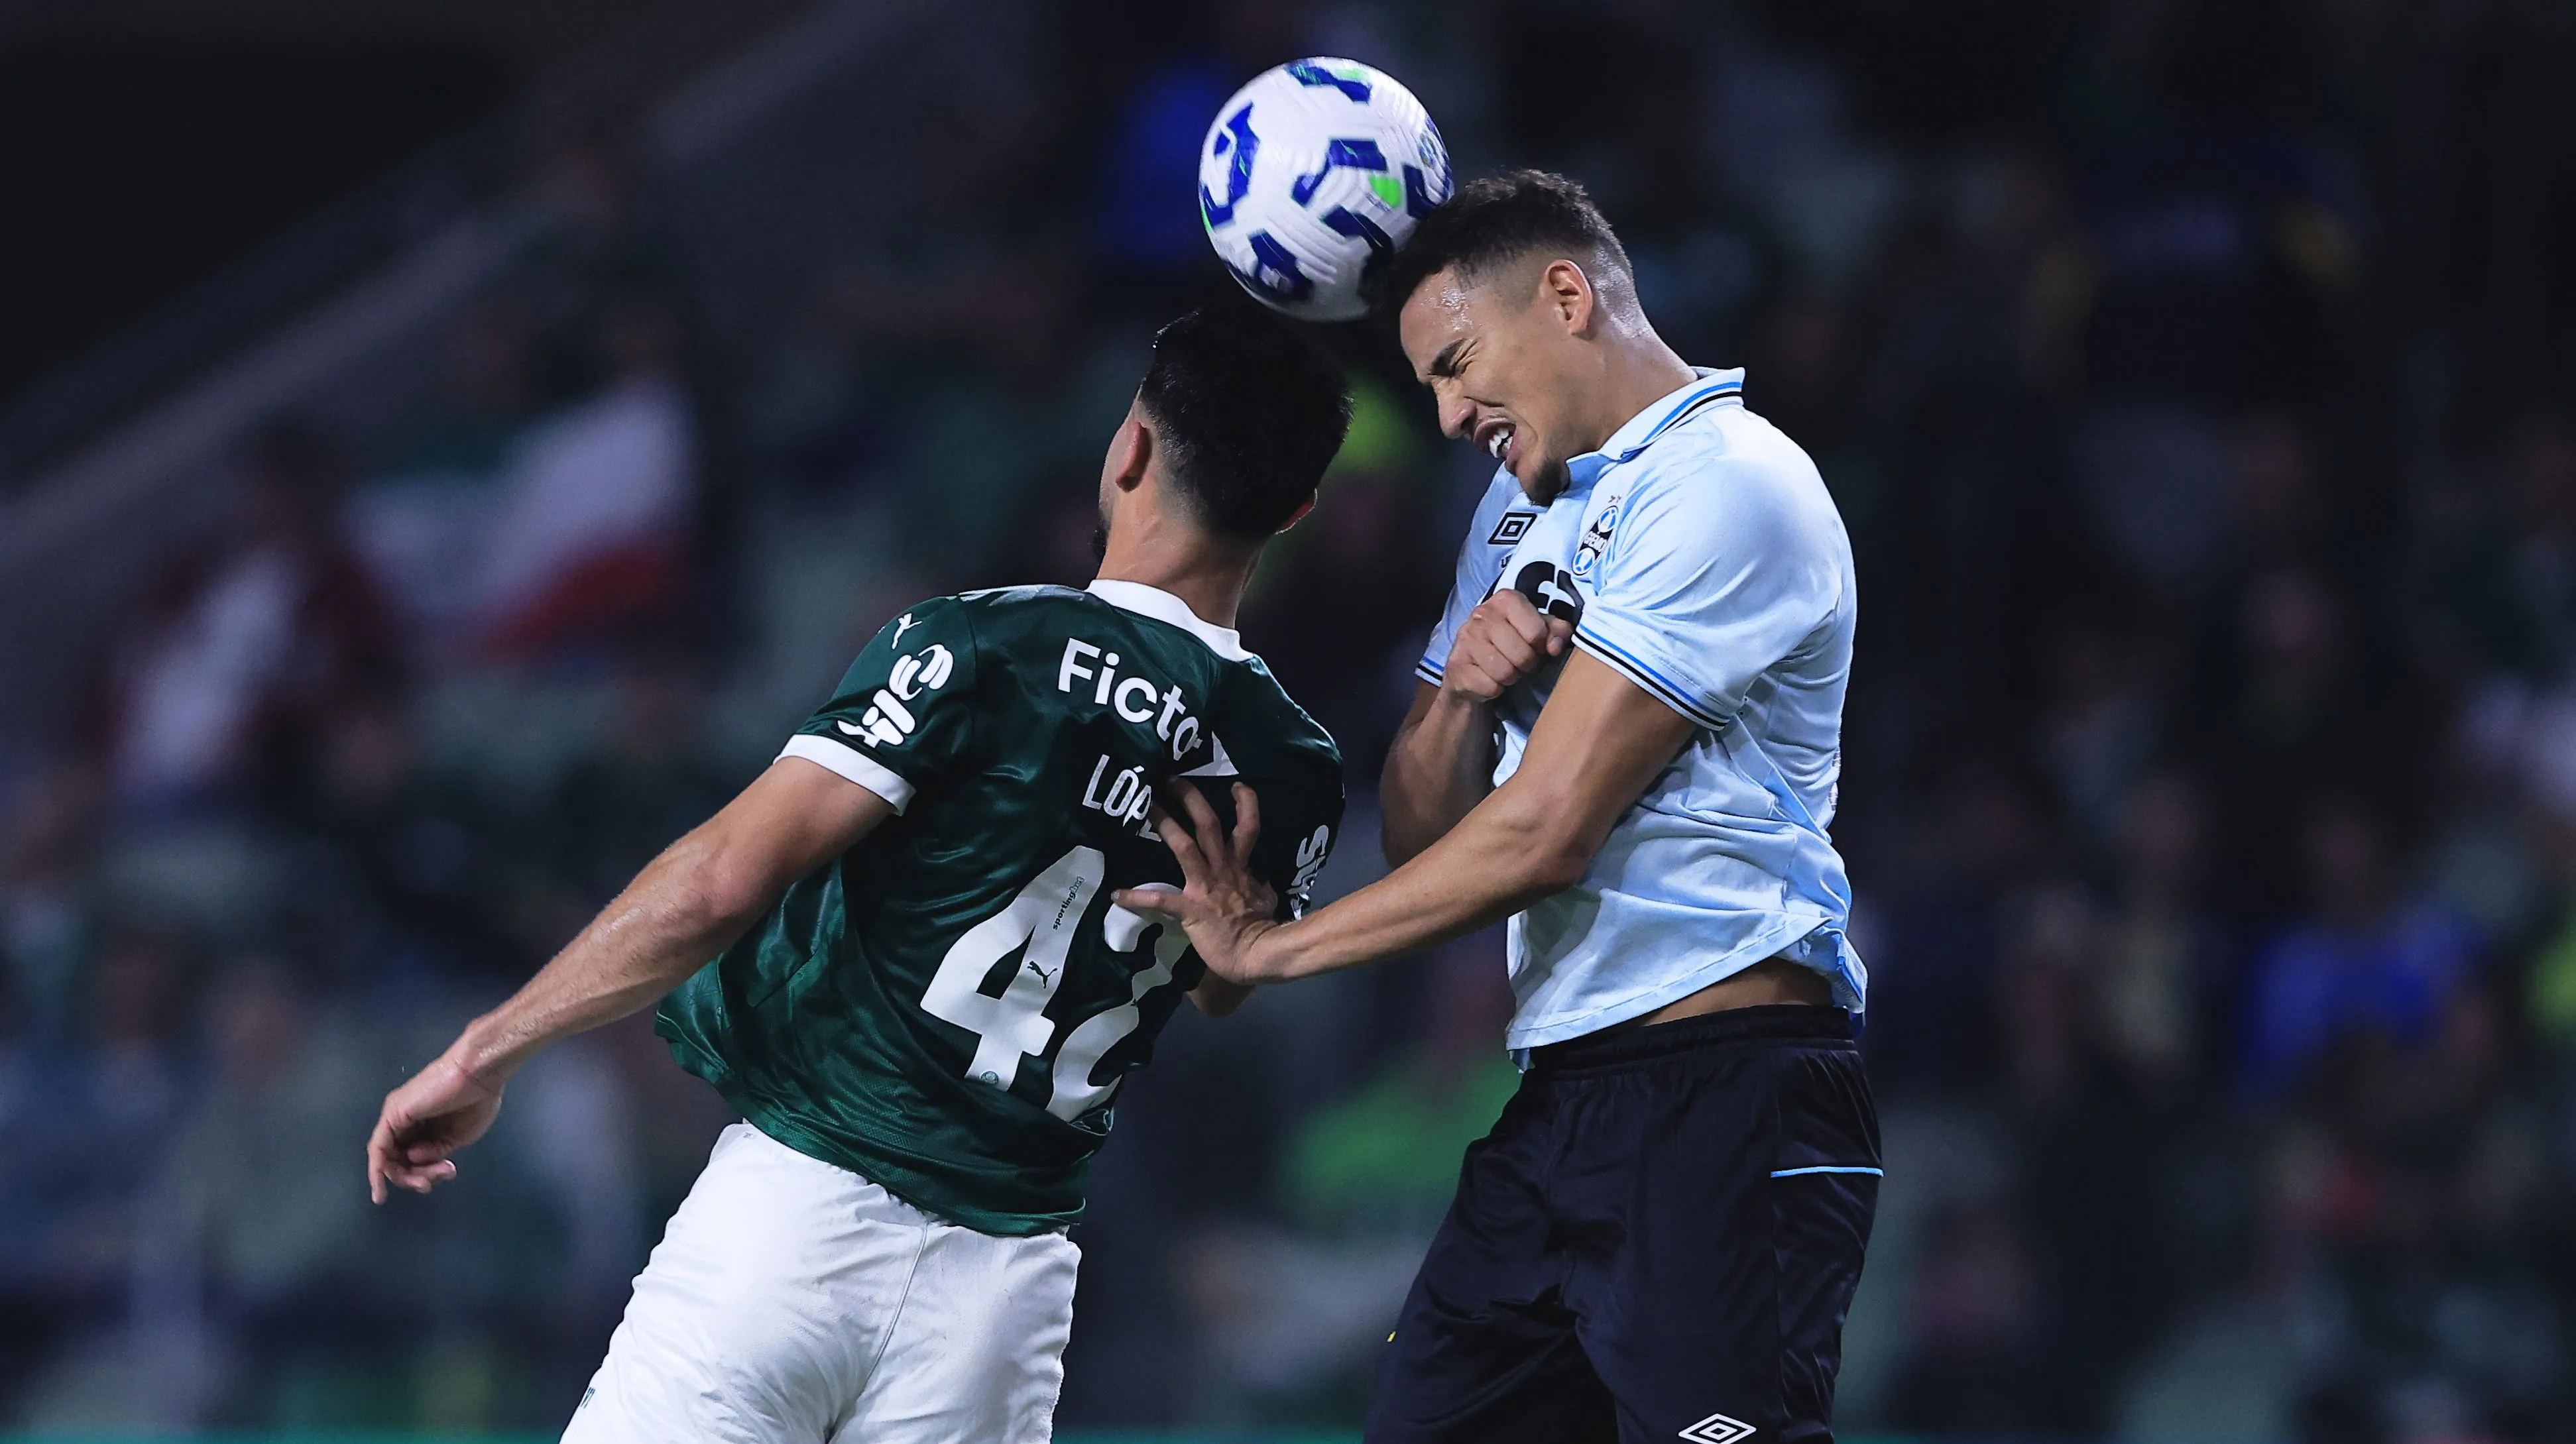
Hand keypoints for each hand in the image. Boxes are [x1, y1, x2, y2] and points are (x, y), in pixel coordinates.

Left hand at [367, 1043, 505, 1202]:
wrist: (478, 1075)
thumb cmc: (476, 1102)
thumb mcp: (458, 1138)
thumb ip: (436, 1152)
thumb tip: (413, 1159)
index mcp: (424, 1125)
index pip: (413, 1156)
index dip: (424, 1173)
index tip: (446, 1174)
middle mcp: (405, 1121)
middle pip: (399, 1159)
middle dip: (415, 1177)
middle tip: (433, 1181)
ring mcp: (396, 1117)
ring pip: (390, 1158)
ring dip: (405, 1177)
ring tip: (427, 1180)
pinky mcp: (392, 1115)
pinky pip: (378, 1149)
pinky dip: (377, 1171)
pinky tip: (381, 1191)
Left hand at [1113, 781, 1280, 984]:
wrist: (1258, 953)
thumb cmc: (1262, 927)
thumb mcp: (1266, 898)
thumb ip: (1258, 884)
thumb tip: (1260, 880)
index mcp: (1241, 866)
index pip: (1248, 826)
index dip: (1244, 803)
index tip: (1235, 785)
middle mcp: (1222, 868)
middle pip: (1208, 824)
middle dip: (1191, 799)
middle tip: (1171, 779)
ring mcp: (1205, 886)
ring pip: (1184, 846)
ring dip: (1164, 824)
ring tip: (1145, 807)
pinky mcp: (1190, 908)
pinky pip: (1159, 899)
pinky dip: (1136, 897)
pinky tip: (1116, 895)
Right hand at [1441, 589, 1571, 702]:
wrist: (1472, 670)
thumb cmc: (1510, 646)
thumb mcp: (1538, 632)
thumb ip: (1557, 631)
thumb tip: (1556, 646)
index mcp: (1506, 599)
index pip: (1537, 632)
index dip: (1541, 646)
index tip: (1534, 647)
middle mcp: (1482, 613)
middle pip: (1523, 654)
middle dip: (1526, 664)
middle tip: (1519, 662)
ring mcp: (1465, 638)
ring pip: (1505, 672)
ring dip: (1510, 677)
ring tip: (1504, 669)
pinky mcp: (1455, 665)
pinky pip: (1489, 686)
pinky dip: (1493, 689)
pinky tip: (1487, 678)